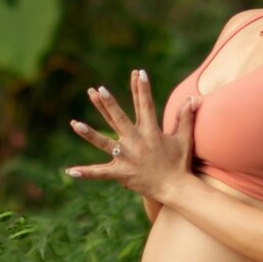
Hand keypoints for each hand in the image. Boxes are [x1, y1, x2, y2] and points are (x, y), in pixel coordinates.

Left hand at [65, 68, 193, 199]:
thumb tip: (192, 99)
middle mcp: (136, 141)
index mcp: (150, 131)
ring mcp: (126, 157)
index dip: (142, 88)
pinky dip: (86, 173)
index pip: (145, 105)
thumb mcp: (184, 139)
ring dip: (89, 133)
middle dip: (108, 103)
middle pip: (119, 118)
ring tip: (74, 123)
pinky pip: (100, 173)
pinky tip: (70, 171)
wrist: (176, 189)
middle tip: (98, 89)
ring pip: (103, 142)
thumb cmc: (179, 163)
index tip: (139, 72)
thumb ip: (185, 118)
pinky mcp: (121, 173)